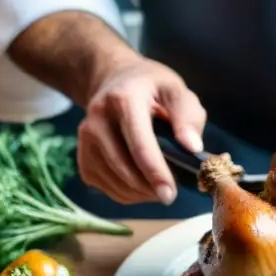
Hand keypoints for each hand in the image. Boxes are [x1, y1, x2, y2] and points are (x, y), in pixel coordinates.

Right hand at [77, 57, 205, 204]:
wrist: (116, 81)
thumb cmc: (153, 89)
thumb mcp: (177, 91)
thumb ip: (188, 117)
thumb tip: (192, 148)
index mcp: (124, 99)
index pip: (138, 143)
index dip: (155, 172)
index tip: (170, 194)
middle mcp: (97, 119)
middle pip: (122, 166)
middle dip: (149, 188)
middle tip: (171, 193)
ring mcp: (85, 139)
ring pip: (113, 181)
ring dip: (139, 193)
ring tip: (158, 186)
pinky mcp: (82, 156)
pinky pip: (105, 186)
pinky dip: (126, 193)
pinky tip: (142, 184)